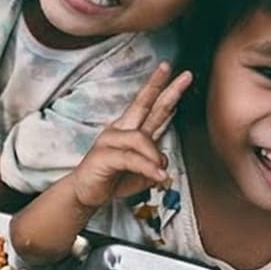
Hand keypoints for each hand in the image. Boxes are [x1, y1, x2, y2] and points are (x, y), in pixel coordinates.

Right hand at [71, 63, 191, 208]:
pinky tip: (158, 176)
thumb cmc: (113, 179)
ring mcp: (110, 140)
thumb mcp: (143, 173)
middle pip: (144, 104)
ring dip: (154, 156)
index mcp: (131, 130)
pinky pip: (132, 158)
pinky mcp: (103, 155)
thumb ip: (155, 163)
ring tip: (161, 171)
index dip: (165, 90)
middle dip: (164, 88)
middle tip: (185, 75)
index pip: (151, 107)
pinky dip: (148, 167)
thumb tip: (164, 160)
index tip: (182, 77)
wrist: (85, 194)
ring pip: (141, 138)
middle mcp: (121, 129)